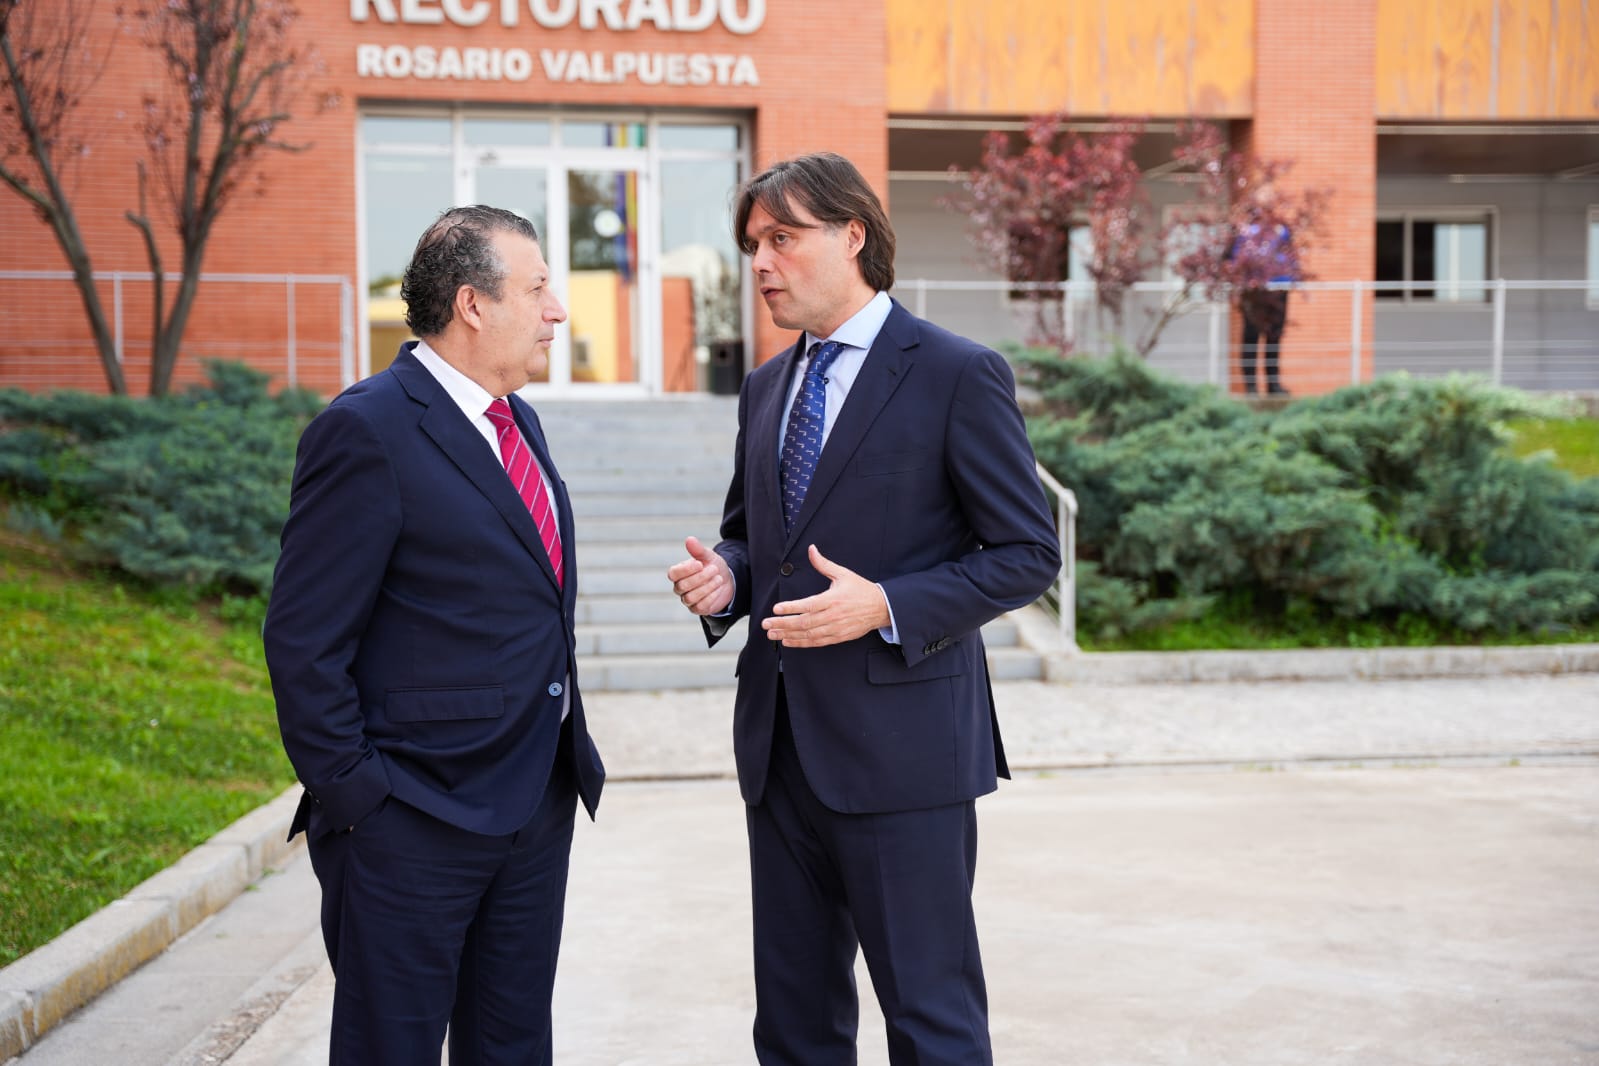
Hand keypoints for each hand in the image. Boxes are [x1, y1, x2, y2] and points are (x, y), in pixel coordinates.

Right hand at [667, 536, 733, 615]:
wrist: (727, 581)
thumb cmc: (713, 566)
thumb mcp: (708, 556)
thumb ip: (698, 550)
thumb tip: (689, 539)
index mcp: (678, 573)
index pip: (673, 574)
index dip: (685, 570)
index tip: (700, 563)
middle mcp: (680, 587)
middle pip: (682, 586)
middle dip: (701, 577)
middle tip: (715, 569)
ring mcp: (687, 599)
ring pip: (690, 597)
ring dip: (707, 587)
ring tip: (719, 578)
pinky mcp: (697, 609)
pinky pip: (700, 606)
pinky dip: (710, 597)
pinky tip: (718, 589)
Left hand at [761, 545, 889, 647]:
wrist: (881, 608)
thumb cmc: (861, 590)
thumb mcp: (843, 574)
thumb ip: (823, 564)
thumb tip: (811, 549)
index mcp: (832, 599)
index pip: (808, 605)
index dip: (791, 608)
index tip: (776, 609)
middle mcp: (833, 616)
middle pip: (804, 622)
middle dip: (783, 624)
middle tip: (766, 624)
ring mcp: (835, 628)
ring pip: (808, 634)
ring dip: (788, 635)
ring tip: (772, 634)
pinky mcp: (838, 637)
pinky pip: (817, 642)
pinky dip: (801, 643)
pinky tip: (788, 641)